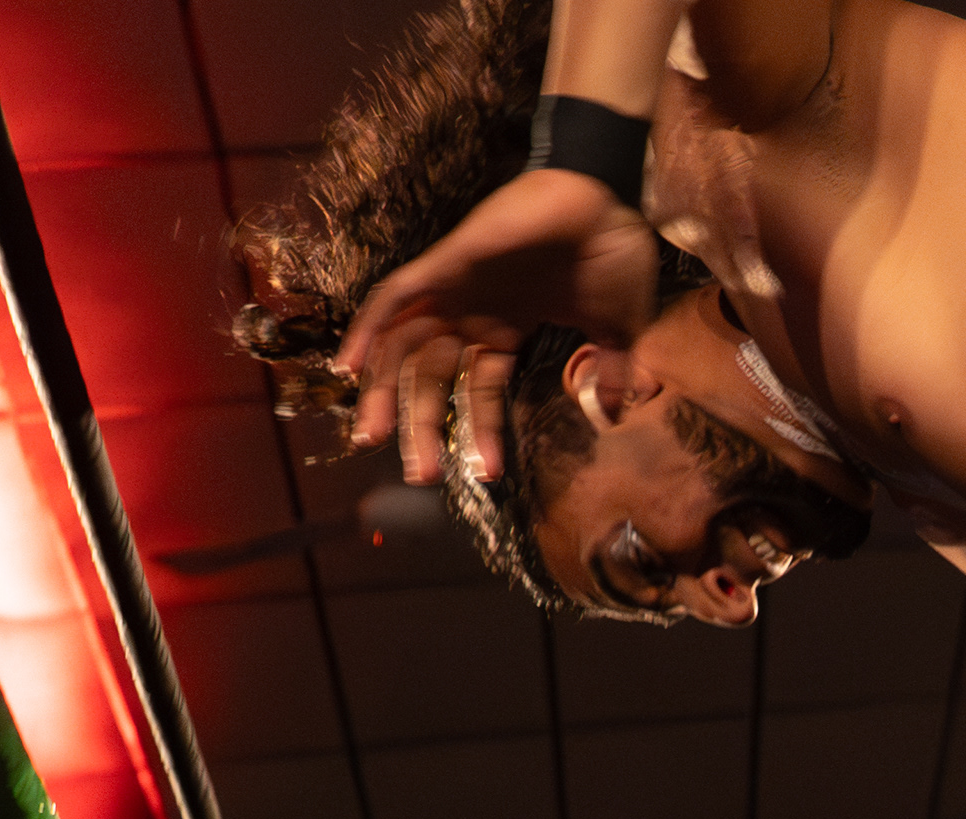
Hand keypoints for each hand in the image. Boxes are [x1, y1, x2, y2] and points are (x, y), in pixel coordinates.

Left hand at [335, 170, 665, 481]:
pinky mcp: (447, 263)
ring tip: (372, 437)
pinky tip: (349, 367)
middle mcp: (473, 311)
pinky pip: (393, 298)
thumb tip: (611, 418)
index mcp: (506, 327)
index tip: (482, 476)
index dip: (480, 433)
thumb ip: (609, 374)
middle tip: (418, 473)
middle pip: (430, 378)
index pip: (479, 391)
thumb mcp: (617, 331)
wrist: (609, 196)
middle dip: (419, 426)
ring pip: (403, 347)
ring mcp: (456, 287)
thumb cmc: (614, 253)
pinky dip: (368, 329)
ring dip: (383, 391)